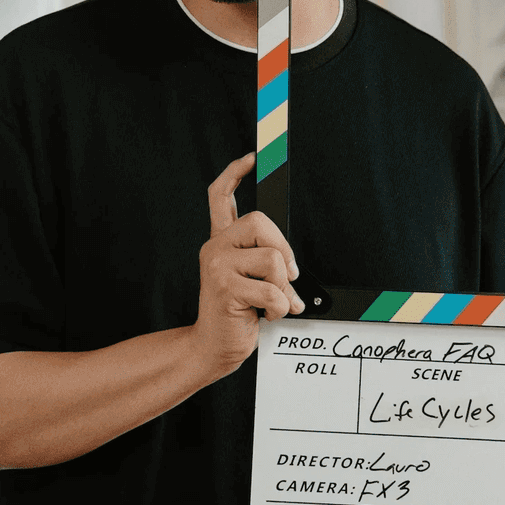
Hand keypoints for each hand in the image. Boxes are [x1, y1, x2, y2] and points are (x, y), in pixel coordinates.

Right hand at [193, 153, 301, 375]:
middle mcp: (215, 248)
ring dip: (283, 288)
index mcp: (222, 242)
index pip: (220, 196)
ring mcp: (217, 266)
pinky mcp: (225, 288)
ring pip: (272, 259)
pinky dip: (280, 308)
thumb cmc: (238, 315)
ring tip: (272, 304)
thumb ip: (266, 264)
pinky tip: (267, 315)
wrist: (213, 348)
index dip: (235, 173)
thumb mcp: (254, 282)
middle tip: (286, 278)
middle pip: (262, 223)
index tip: (252, 156)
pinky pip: (273, 291)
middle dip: (284, 251)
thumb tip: (291, 266)